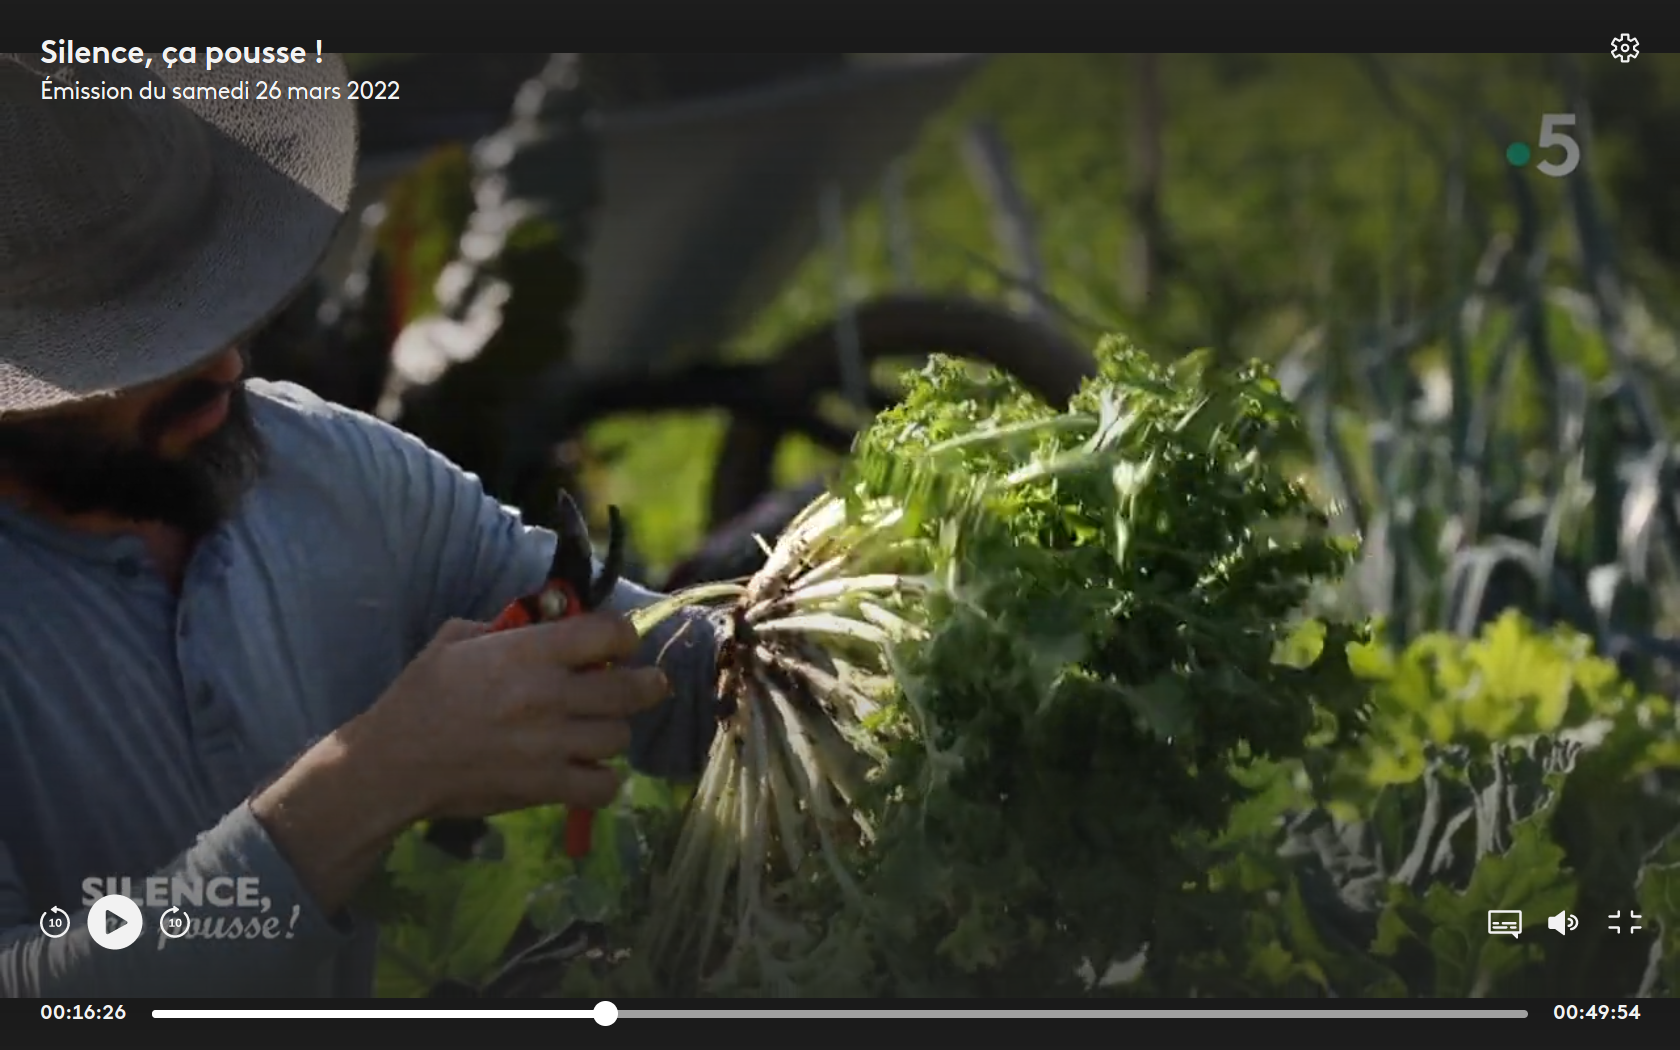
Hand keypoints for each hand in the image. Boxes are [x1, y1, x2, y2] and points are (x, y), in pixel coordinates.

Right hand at [359, 611, 670, 819]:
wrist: (392, 763)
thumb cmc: (421, 695)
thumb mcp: (456, 639)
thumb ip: (507, 627)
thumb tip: (548, 620)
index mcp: (529, 652)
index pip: (610, 632)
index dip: (623, 635)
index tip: (618, 643)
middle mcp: (549, 695)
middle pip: (632, 688)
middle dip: (646, 684)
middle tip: (646, 684)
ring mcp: (551, 744)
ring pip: (620, 737)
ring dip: (614, 732)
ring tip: (597, 730)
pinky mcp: (545, 787)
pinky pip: (604, 787)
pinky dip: (603, 782)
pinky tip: (589, 772)